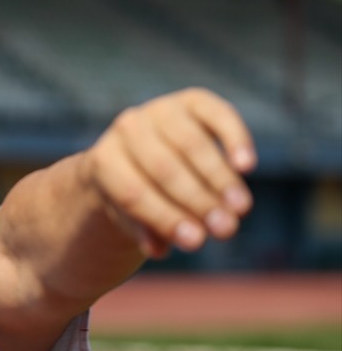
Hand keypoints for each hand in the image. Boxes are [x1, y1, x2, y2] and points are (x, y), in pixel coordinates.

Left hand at [80, 88, 255, 258]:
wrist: (141, 151)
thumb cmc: (138, 193)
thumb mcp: (134, 216)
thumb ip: (146, 230)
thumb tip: (160, 250)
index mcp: (103, 160)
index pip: (133, 193)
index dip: (164, 218)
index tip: (195, 242)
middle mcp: (126, 128)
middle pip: (163, 169)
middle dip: (197, 201)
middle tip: (226, 230)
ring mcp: (159, 109)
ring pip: (191, 145)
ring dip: (219, 179)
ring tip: (241, 209)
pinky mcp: (192, 100)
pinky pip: (217, 116)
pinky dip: (234, 139)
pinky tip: (247, 166)